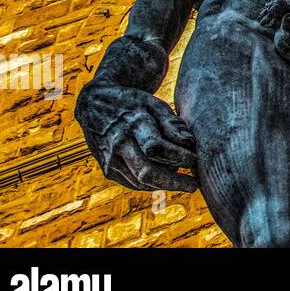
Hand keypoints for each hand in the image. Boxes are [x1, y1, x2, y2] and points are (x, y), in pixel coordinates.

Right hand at [76, 81, 198, 192]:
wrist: (94, 105)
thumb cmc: (133, 104)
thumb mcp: (154, 105)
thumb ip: (171, 124)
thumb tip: (190, 144)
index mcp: (133, 124)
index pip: (156, 147)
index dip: (178, 156)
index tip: (195, 160)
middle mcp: (119, 144)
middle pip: (146, 172)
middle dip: (173, 182)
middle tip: (194, 186)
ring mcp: (110, 160)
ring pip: (140, 182)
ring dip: (164, 185)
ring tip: (183, 181)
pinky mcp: (108, 170)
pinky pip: (133, 183)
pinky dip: (151, 184)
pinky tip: (166, 180)